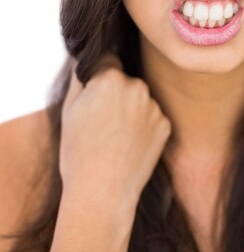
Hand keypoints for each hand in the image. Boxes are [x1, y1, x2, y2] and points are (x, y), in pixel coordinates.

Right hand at [60, 53, 171, 218]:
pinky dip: (143, 127)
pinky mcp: (166, 125)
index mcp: (110, 77)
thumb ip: (81, 76)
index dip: (98, 78)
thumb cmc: (79, 152)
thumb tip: (87, 58)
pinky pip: (152, 118)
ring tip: (115, 138)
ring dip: (131, 110)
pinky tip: (129, 146)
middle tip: (101, 122)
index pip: (106, 60)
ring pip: (139, 100)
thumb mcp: (70, 108)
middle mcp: (137, 86)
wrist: (102, 193)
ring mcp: (154, 106)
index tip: (93, 96)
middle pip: (125, 81)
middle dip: (115, 94)